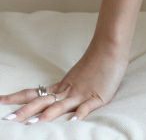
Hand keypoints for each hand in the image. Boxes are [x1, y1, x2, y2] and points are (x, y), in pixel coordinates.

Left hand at [0, 39, 128, 123]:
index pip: (35, 93)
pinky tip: (72, 123)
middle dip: (24, 112)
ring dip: (45, 116)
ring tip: (31, 124)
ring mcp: (81, 94)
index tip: (0, 100)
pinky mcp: (96, 97)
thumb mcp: (78, 74)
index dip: (17, 98)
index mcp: (62, 86)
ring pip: (60, 106)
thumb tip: (54, 95)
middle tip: (8, 119)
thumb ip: (67, 87)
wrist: (110, 46)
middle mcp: (67, 91)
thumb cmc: (97, 59)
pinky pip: (86, 108)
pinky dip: (79, 115)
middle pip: (42, 102)